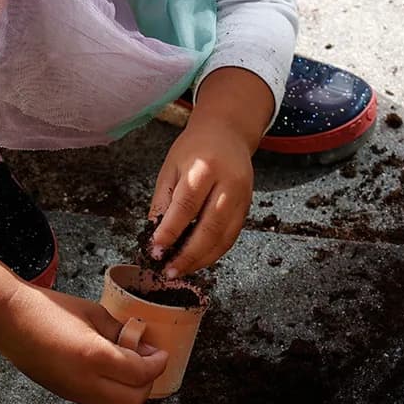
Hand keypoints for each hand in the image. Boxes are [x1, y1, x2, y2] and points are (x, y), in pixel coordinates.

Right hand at [0, 220, 167, 403]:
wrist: (8, 319)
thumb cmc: (50, 309)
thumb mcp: (93, 313)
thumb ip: (121, 332)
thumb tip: (143, 345)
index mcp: (95, 357)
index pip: (142, 374)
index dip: (157, 363)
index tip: (160, 351)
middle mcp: (86, 382)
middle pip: (133, 400)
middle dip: (148, 382)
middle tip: (148, 360)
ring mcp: (73, 393)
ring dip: (130, 387)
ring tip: (129, 361)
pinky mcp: (63, 394)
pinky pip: (98, 399)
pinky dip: (111, 388)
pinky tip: (108, 366)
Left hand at [146, 67, 274, 276]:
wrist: (228, 132)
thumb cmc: (194, 148)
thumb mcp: (171, 168)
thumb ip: (163, 203)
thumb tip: (155, 239)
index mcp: (204, 168)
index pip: (186, 206)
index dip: (170, 231)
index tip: (155, 251)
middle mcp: (228, 183)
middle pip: (210, 226)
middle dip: (188, 254)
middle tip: (168, 271)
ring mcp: (242, 196)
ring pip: (224, 236)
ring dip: (202, 259)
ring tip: (181, 271)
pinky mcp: (248, 206)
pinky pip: (232, 236)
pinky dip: (215, 252)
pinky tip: (198, 259)